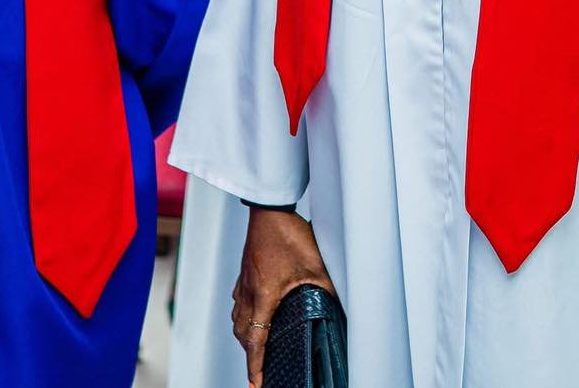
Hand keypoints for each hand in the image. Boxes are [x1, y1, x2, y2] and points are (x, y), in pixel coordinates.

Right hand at [233, 207, 334, 386]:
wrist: (269, 208)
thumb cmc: (288, 232)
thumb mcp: (315, 265)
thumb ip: (327, 290)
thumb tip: (340, 308)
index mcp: (264, 296)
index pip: (255, 341)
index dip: (255, 366)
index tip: (257, 384)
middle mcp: (250, 292)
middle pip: (242, 333)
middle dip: (250, 354)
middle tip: (259, 368)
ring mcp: (245, 281)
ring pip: (238, 317)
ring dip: (245, 335)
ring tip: (256, 346)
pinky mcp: (245, 270)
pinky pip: (239, 300)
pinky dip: (244, 313)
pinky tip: (255, 310)